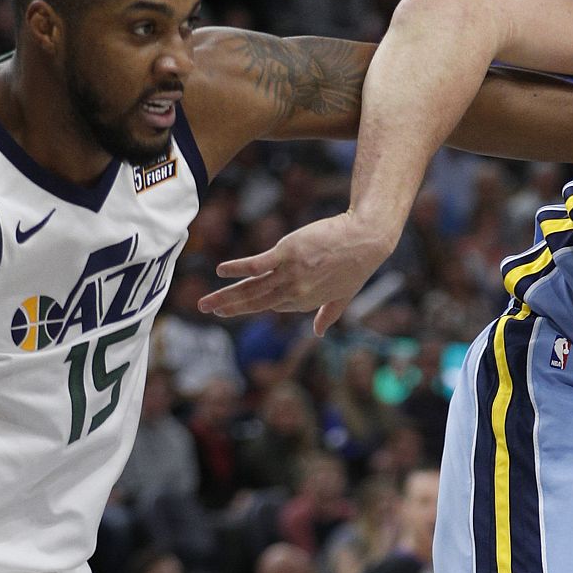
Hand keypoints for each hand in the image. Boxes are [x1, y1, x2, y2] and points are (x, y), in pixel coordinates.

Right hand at [197, 212, 394, 334]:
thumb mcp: (344, 295)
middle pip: (256, 301)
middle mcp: (295, 292)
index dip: (250, 306)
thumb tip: (318, 332)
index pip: (271, 305)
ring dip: (226, 295)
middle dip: (229, 306)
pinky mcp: (288, 253)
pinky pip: (257, 264)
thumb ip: (329, 314)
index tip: (230, 307)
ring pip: (252, 288)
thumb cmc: (356, 264)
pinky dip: (238, 268)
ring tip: (206, 302)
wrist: (366, 239)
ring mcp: (290, 273)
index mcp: (306, 302)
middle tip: (207, 310)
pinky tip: (220, 271)